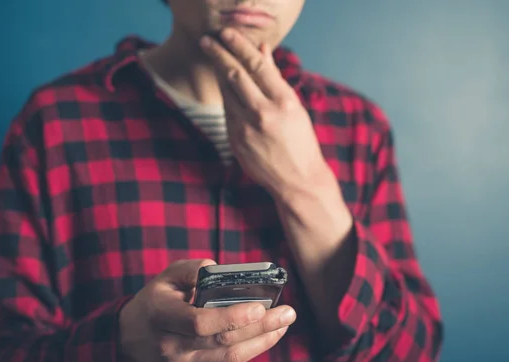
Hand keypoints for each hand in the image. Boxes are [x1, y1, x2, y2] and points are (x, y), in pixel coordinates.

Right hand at [118, 259, 296, 361]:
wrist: (131, 339)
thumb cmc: (156, 300)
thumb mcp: (166, 277)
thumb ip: (193, 269)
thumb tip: (222, 271)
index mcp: (160, 316)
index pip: (200, 323)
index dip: (232, 317)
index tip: (261, 306)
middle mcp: (169, 347)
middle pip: (222, 343)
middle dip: (260, 328)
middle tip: (288, 313)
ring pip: (229, 360)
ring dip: (262, 342)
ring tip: (283, 325)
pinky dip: (249, 349)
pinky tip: (265, 335)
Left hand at [200, 29, 335, 198]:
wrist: (297, 180)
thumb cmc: (300, 140)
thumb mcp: (294, 106)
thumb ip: (275, 78)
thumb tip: (262, 49)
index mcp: (284, 102)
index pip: (257, 65)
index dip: (239, 46)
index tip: (227, 34)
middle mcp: (263, 113)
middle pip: (235, 75)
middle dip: (219, 54)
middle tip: (208, 41)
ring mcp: (247, 129)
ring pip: (227, 93)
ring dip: (219, 74)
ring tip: (214, 58)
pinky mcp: (235, 141)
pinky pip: (227, 112)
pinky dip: (226, 97)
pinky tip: (225, 88)